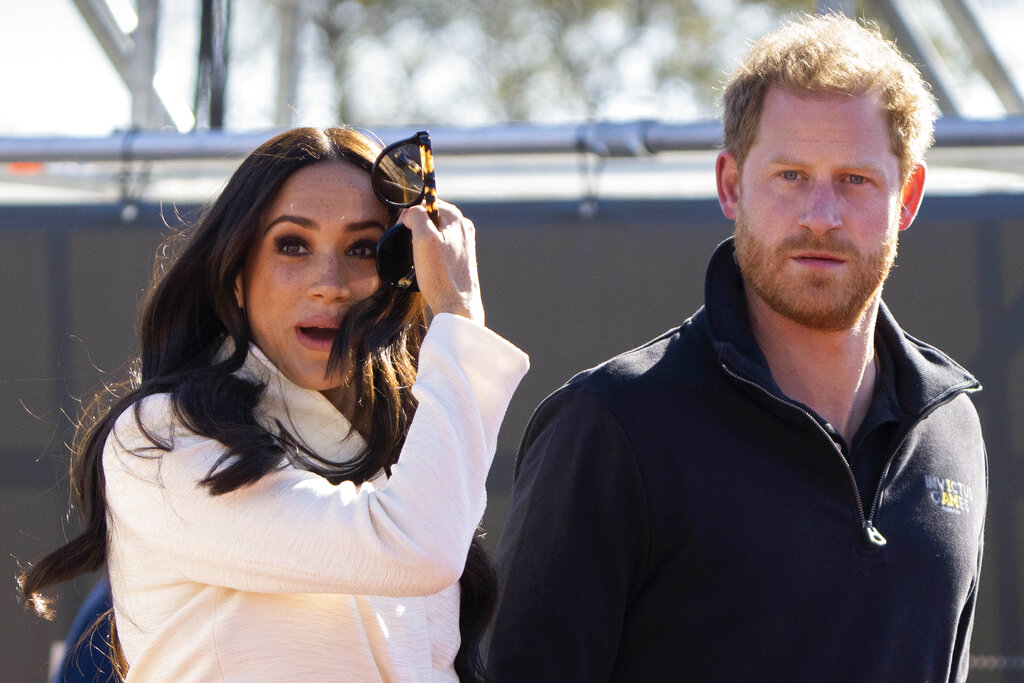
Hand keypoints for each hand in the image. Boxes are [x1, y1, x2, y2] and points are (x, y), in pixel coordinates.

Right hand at [399, 200, 484, 324]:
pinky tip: (428, 267)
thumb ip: (416, 216)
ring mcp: (464, 243)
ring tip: (419, 259)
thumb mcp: (423, 240)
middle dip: (416, 229)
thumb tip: (410, 213)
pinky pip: (440, 247)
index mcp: (456, 218)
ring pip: (434, 233)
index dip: (410, 214)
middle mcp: (463, 228)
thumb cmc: (440, 276)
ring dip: (421, 243)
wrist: (457, 307)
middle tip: (410, 247)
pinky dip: (430, 254)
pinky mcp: (462, 258)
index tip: (402, 231)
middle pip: (430, 218)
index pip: (426, 202)